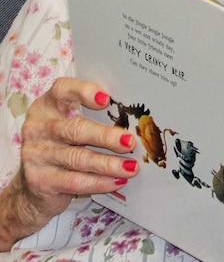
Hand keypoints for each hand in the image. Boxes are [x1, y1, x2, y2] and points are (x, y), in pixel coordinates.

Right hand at [2, 77, 137, 247]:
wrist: (32, 188)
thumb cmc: (63, 147)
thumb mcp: (70, 127)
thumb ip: (93, 118)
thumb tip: (135, 122)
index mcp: (46, 107)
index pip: (62, 90)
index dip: (84, 92)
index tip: (107, 99)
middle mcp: (37, 128)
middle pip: (75, 129)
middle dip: (106, 136)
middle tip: (130, 142)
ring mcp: (36, 155)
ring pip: (78, 158)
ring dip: (109, 163)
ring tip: (132, 167)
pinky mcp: (39, 180)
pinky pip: (75, 181)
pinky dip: (100, 182)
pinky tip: (118, 181)